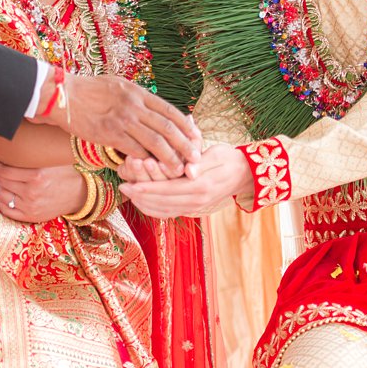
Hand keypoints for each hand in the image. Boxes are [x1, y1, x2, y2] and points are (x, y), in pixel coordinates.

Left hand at [0, 155, 86, 223]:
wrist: (80, 195)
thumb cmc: (65, 173)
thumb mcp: (52, 160)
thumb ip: (34, 154)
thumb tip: (12, 141)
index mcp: (37, 176)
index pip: (4, 170)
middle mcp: (32, 192)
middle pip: (1, 181)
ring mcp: (30, 206)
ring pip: (1, 195)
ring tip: (1, 178)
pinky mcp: (30, 217)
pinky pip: (6, 210)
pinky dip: (1, 200)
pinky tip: (4, 192)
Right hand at [41, 73, 201, 174]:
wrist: (63, 95)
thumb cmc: (88, 90)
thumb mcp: (118, 85)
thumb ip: (136, 97)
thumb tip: (153, 107)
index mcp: (138, 93)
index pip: (170, 111)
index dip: (186, 126)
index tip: (197, 138)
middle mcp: (134, 105)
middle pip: (168, 128)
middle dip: (185, 145)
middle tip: (195, 159)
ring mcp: (123, 120)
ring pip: (155, 142)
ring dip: (169, 158)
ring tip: (178, 170)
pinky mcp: (110, 134)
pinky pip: (135, 151)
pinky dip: (145, 161)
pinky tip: (151, 169)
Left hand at [119, 142, 252, 217]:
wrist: (244, 174)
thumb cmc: (228, 158)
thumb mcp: (217, 154)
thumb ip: (201, 162)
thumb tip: (190, 170)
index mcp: (201, 187)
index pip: (168, 189)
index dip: (147, 187)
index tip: (129, 183)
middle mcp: (196, 201)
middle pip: (162, 202)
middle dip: (140, 195)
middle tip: (122, 185)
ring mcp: (195, 207)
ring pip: (163, 210)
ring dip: (144, 203)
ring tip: (128, 192)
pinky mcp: (192, 209)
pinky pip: (169, 213)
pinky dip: (153, 209)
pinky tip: (141, 201)